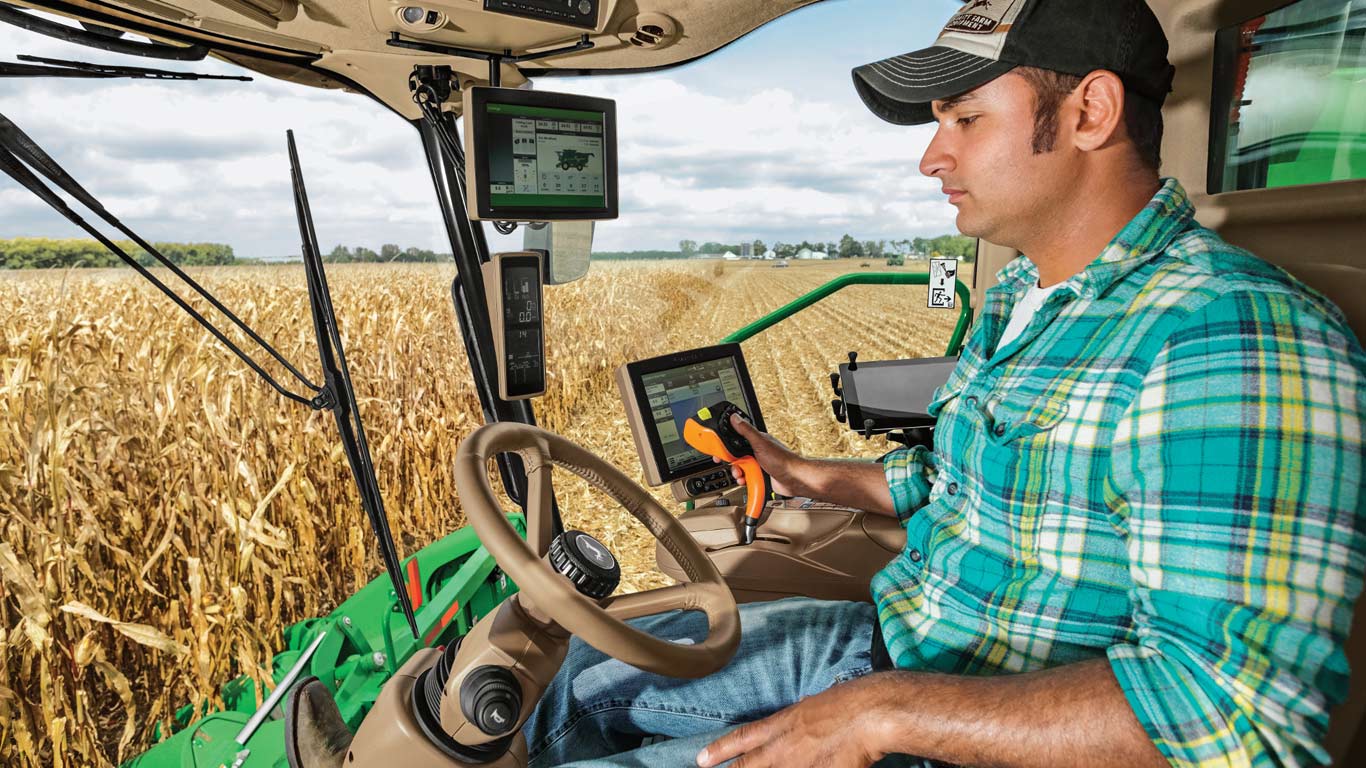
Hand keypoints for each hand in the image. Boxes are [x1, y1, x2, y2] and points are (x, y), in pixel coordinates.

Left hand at [696, 675, 890, 767]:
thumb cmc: (848, 703)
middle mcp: (784, 747)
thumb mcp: (813, 705)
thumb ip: (798, 720)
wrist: (869, 714)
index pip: (744, 738)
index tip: (701, 759)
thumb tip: (795, 720)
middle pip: (749, 766)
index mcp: (783, 724)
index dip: (721, 749)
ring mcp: (799, 765)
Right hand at [716, 414, 803, 496]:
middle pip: (736, 455)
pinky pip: (746, 477)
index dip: (726, 445)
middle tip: (733, 465)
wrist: (794, 480)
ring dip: (738, 473)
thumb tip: (735, 417)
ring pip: (740, 467)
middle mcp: (757, 451)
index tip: (718, 451)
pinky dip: (744, 480)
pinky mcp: (759, 475)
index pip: (735, 439)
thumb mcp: (761, 443)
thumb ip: (746, 430)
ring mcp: (758, 463)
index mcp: (756, 440)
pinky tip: (747, 480)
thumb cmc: (783, 460)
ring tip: (741, 475)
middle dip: (732, 462)